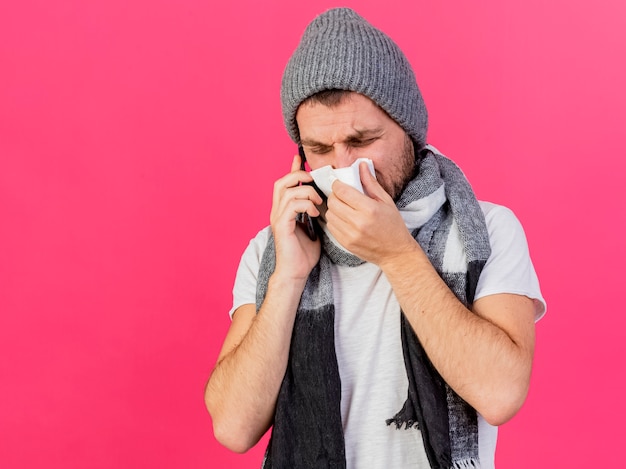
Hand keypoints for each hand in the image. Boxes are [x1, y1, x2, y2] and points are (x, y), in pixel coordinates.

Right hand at [270, 154, 322, 281]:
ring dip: (306, 192)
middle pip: (281, 182)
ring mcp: (278, 218)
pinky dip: (305, 204)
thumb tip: (325, 203)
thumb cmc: (304, 254)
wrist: (296, 272)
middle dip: (298, 176)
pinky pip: (291, 205)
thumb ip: (314, 214)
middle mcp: (277, 211)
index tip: (300, 158)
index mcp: (284, 210)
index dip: (292, 169)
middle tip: (313, 180)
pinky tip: (314, 212)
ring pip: (287, 191)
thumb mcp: (313, 228)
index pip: (285, 183)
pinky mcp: (281, 226)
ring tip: (318, 202)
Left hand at [325, 162, 416, 265]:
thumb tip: (361, 165)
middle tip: (342, 195)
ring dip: (333, 208)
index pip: (342, 191)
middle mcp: (358, 222)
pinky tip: (344, 219)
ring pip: (329, 214)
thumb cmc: (393, 225)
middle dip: (335, 195)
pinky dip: (334, 220)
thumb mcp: (386, 201)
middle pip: (333, 202)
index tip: (340, 184)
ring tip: (344, 207)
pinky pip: (331, 227)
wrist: (395, 253)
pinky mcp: (345, 243)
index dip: (338, 185)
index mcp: (369, 209)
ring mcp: (350, 234)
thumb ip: (370, 183)